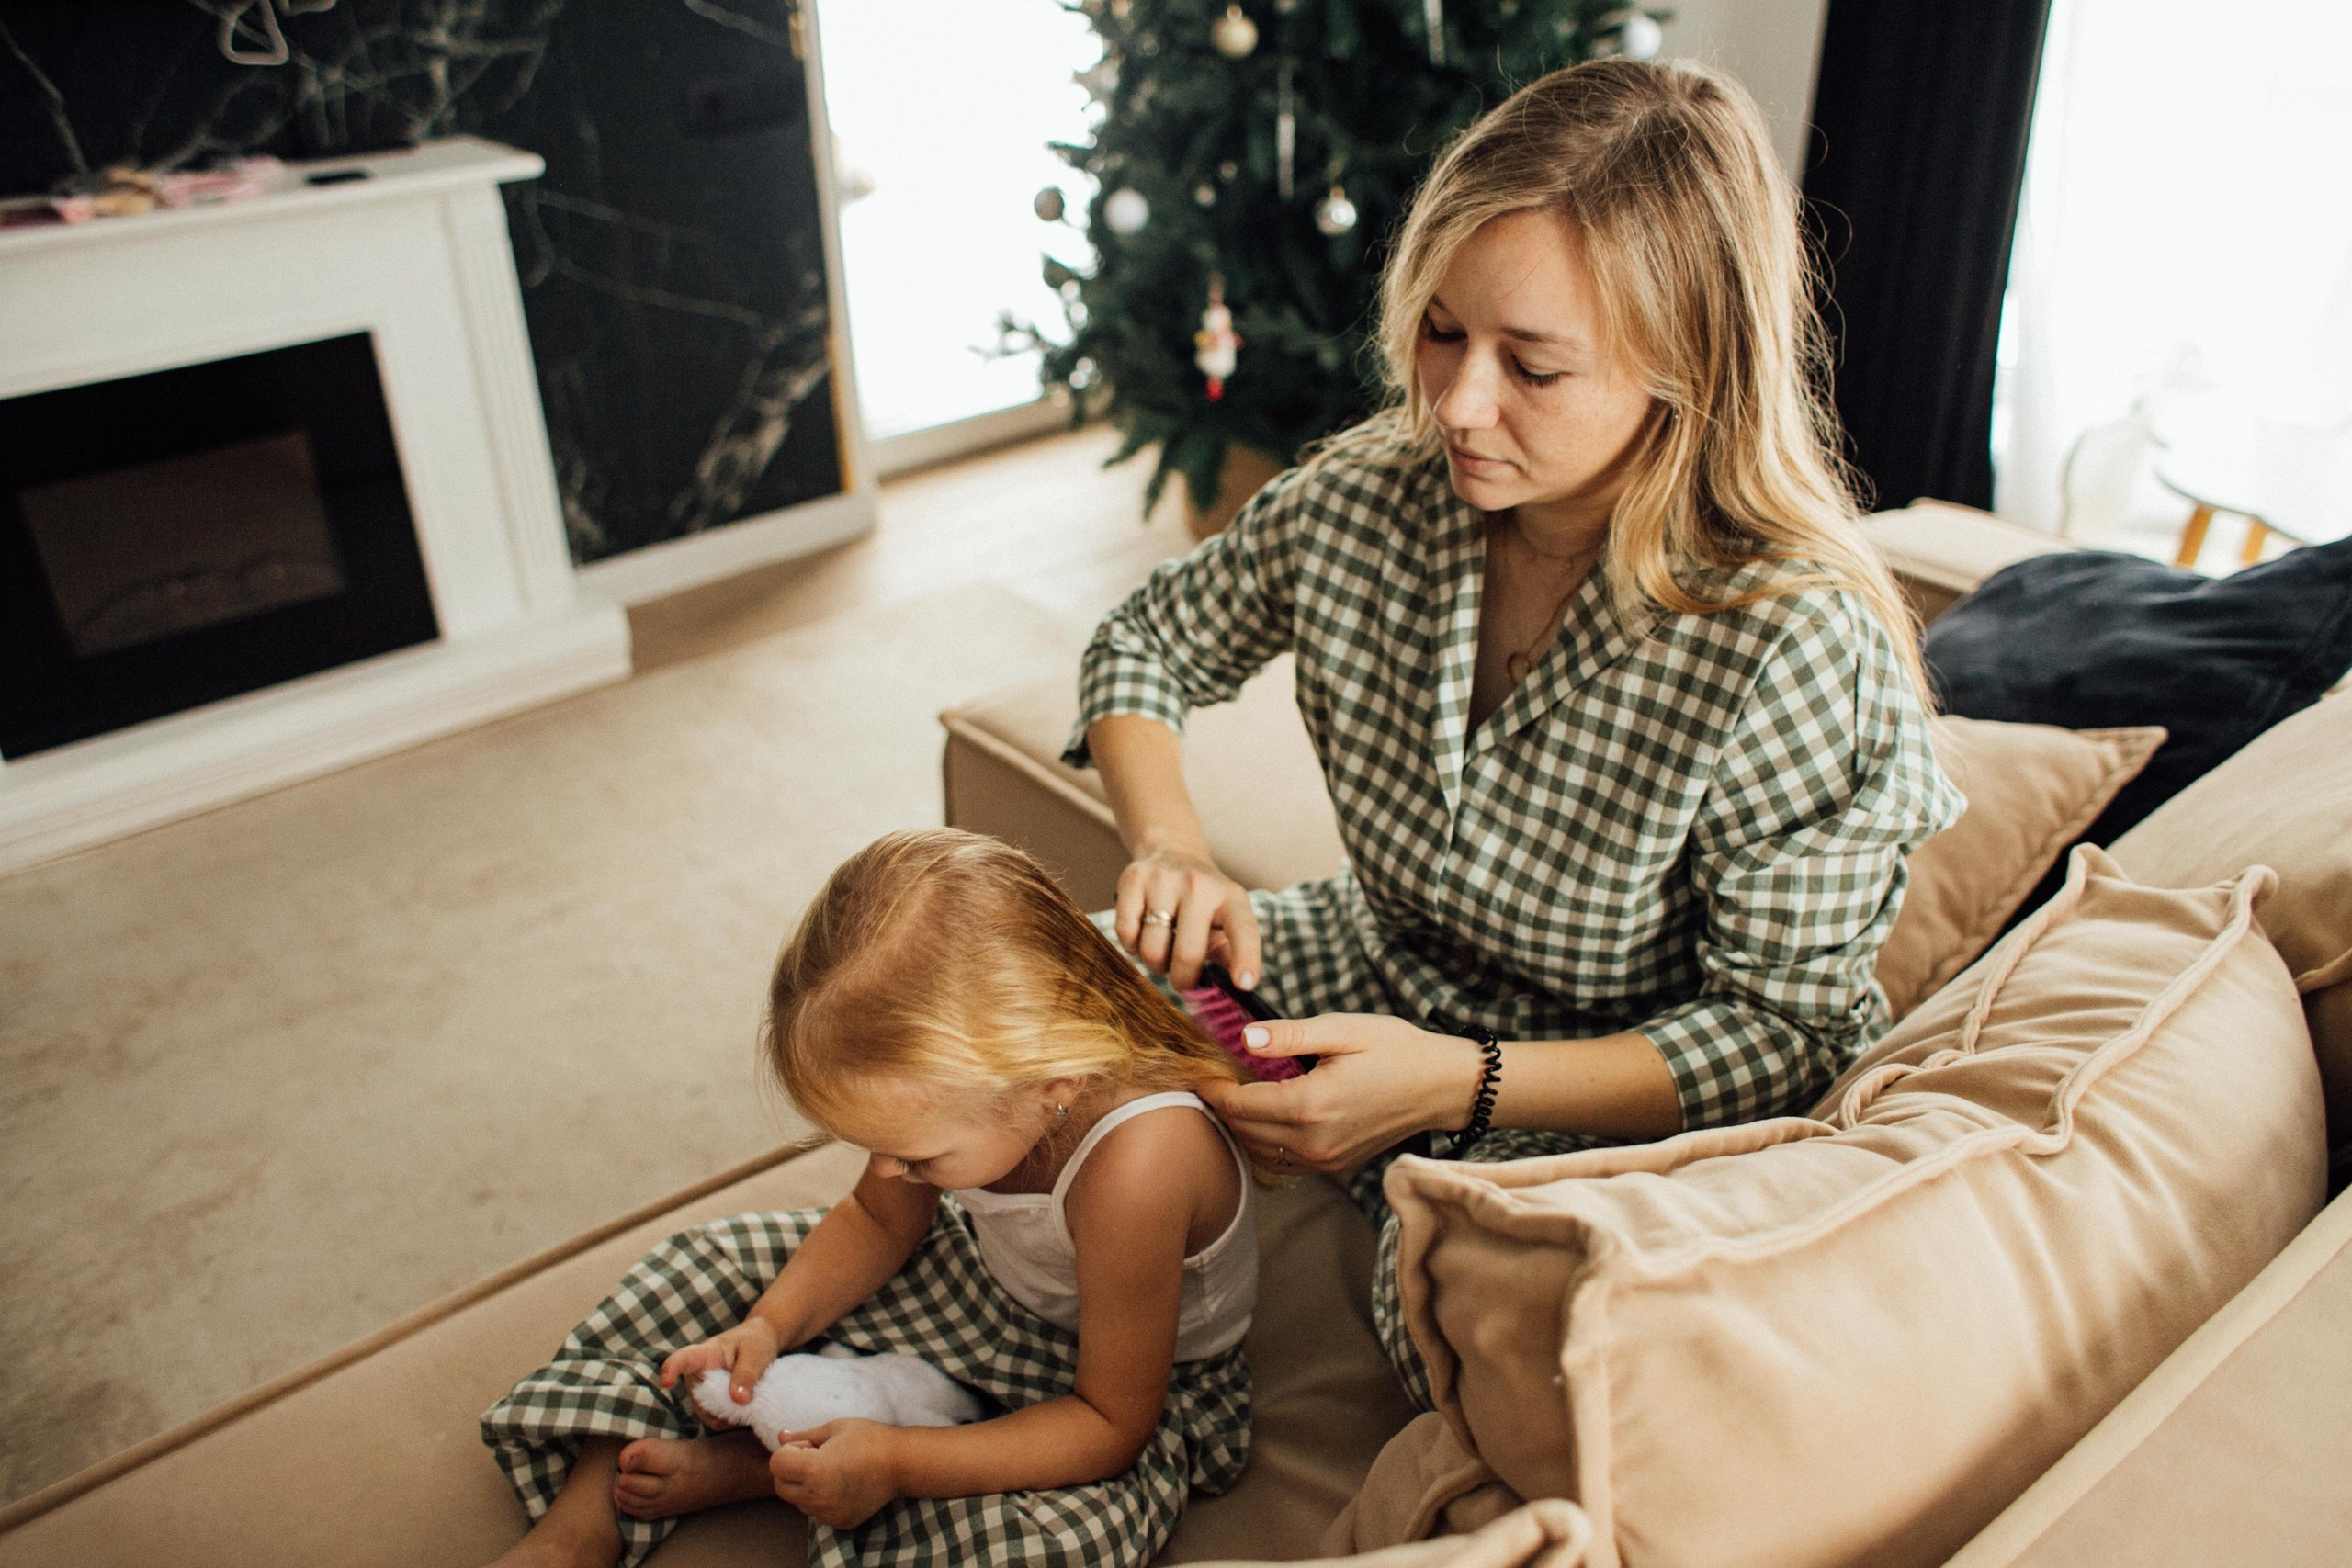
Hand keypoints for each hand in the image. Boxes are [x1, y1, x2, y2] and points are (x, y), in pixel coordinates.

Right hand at [657, 1317, 780, 1416]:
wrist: (759, 1344)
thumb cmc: (755, 1341)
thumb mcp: (755, 1353)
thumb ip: (746, 1374)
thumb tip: (738, 1400)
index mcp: (703, 1354)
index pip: (682, 1360)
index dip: (671, 1370)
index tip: (666, 1381)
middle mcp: (696, 1376)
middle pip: (700, 1400)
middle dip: (724, 1405)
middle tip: (751, 1396)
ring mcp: (700, 1394)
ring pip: (709, 1414)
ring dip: (730, 1413)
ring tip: (752, 1398)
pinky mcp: (709, 1406)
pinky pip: (716, 1421)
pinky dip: (732, 1419)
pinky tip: (747, 1408)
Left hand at [769, 1419, 900, 1529]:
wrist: (901, 1463)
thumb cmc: (869, 1439)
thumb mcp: (834, 1429)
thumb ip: (803, 1436)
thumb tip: (780, 1436)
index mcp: (814, 1470)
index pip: (776, 1465)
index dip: (788, 1451)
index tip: (809, 1446)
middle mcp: (817, 1497)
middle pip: (781, 1486)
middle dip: (790, 1470)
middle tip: (817, 1457)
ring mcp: (828, 1513)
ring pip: (797, 1501)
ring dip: (804, 1486)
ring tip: (831, 1470)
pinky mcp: (838, 1522)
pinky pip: (815, 1512)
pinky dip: (820, 1499)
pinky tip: (840, 1484)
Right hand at [1113, 845, 1260, 989]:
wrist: (1172, 851)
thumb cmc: (1203, 899)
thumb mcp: (1226, 918)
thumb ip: (1231, 952)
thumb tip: (1236, 989)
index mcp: (1231, 898)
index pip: (1243, 930)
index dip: (1245, 959)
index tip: (1244, 984)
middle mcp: (1199, 885)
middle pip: (1187, 954)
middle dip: (1183, 979)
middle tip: (1182, 979)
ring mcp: (1163, 880)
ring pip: (1152, 950)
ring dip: (1155, 963)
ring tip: (1162, 951)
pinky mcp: (1133, 880)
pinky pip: (1126, 934)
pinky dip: (1132, 946)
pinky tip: (1143, 935)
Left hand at [1196, 1014, 1483, 1175]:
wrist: (1442, 1085)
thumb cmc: (1395, 1050)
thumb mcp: (1343, 1030)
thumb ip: (1290, 1036)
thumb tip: (1244, 1038)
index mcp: (1311, 1105)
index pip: (1239, 1105)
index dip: (1212, 1089)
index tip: (1197, 1070)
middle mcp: (1314, 1141)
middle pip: (1243, 1131)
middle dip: (1220, 1108)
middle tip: (1209, 1079)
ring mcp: (1324, 1159)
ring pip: (1258, 1152)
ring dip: (1240, 1128)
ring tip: (1232, 1097)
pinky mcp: (1334, 1165)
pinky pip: (1282, 1163)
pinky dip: (1263, 1144)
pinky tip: (1263, 1118)